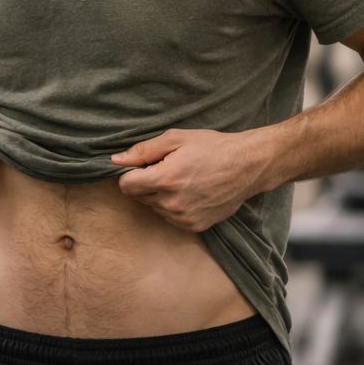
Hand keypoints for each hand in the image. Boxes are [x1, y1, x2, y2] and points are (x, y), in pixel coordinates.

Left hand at [112, 128, 280, 231]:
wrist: (248, 166)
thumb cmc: (212, 147)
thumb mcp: (176, 139)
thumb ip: (142, 150)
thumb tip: (116, 160)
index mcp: (165, 179)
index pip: (126, 186)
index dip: (130, 173)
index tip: (144, 165)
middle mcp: (172, 203)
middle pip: (139, 197)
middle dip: (146, 182)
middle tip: (167, 168)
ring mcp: (184, 217)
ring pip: (154, 208)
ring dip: (160, 195)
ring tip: (182, 179)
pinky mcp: (195, 226)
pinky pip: (171, 218)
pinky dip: (174, 206)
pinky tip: (190, 192)